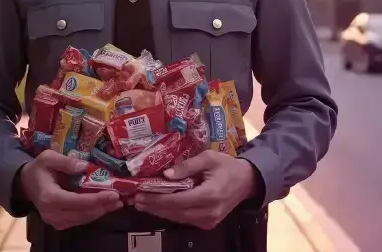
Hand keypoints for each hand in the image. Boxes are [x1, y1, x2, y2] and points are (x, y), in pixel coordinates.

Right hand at [19, 150, 123, 229]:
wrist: (25, 183)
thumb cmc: (39, 168)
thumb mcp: (48, 158)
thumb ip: (66, 162)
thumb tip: (85, 166)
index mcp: (50, 197)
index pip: (77, 202)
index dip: (97, 199)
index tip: (114, 194)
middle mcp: (52, 213)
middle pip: (83, 213)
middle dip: (103, 206)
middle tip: (120, 198)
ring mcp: (56, 221)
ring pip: (84, 218)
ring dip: (101, 211)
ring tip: (117, 202)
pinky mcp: (60, 223)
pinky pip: (80, 219)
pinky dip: (93, 212)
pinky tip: (105, 206)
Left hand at [132, 150, 258, 229]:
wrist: (247, 182)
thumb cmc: (227, 166)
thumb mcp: (208, 158)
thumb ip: (187, 167)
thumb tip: (166, 175)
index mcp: (209, 195)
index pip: (177, 201)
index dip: (157, 198)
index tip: (140, 194)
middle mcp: (208, 212)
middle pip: (174, 212)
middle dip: (153, 206)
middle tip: (134, 199)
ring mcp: (208, 221)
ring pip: (177, 218)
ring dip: (158, 211)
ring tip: (141, 203)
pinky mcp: (207, 223)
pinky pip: (184, 219)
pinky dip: (170, 212)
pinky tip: (157, 206)